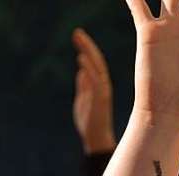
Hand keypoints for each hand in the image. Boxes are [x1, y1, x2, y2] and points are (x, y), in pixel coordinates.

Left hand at [72, 28, 116, 154]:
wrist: (95, 139)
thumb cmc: (89, 122)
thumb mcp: (83, 99)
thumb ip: (83, 86)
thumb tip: (81, 72)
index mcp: (99, 85)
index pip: (94, 63)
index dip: (86, 49)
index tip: (77, 37)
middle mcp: (103, 85)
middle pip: (96, 60)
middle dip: (86, 45)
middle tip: (76, 32)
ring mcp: (103, 91)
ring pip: (97, 66)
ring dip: (88, 51)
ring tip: (78, 38)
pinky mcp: (100, 99)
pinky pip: (96, 81)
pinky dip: (89, 69)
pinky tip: (81, 58)